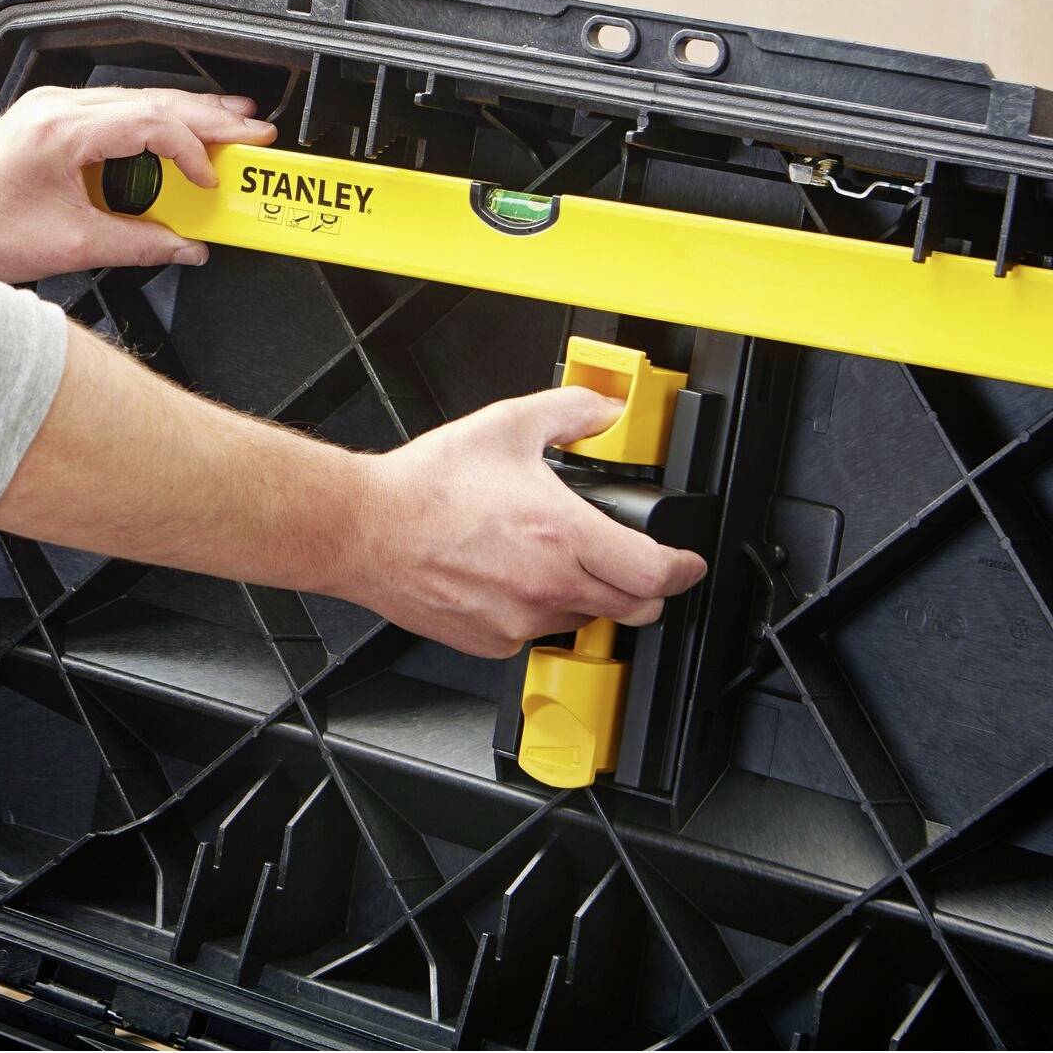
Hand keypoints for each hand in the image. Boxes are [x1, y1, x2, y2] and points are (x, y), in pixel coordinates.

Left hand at [0, 85, 276, 281]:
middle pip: (152, 99)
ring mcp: (52, 109)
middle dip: (209, 115)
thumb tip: (186, 247)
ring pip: (137, 99)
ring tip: (231, 123)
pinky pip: (115, 112)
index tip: (214, 178)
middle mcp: (57, 108)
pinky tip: (179, 135)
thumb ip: (141, 244)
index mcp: (63, 129)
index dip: (194, 149)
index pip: (151, 122)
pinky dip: (154, 124)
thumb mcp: (73, 246)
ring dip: (186, 113)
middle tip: (254, 129)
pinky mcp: (50, 121)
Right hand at [349, 387, 708, 657]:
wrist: (364, 528)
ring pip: (586, 620)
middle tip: (633, 562)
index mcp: (563, 536)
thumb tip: (608, 410)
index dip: (683, 568)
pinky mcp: (492, 642)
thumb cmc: (425, 486)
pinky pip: (537, 632)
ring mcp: (520, 622)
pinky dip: (540, 609)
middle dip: (645, 587)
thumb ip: (571, 411)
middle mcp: (548, 587)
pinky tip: (514, 576)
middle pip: (634, 608)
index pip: (655, 574)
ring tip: (555, 558)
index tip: (687, 562)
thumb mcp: (508, 425)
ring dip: (590, 596)